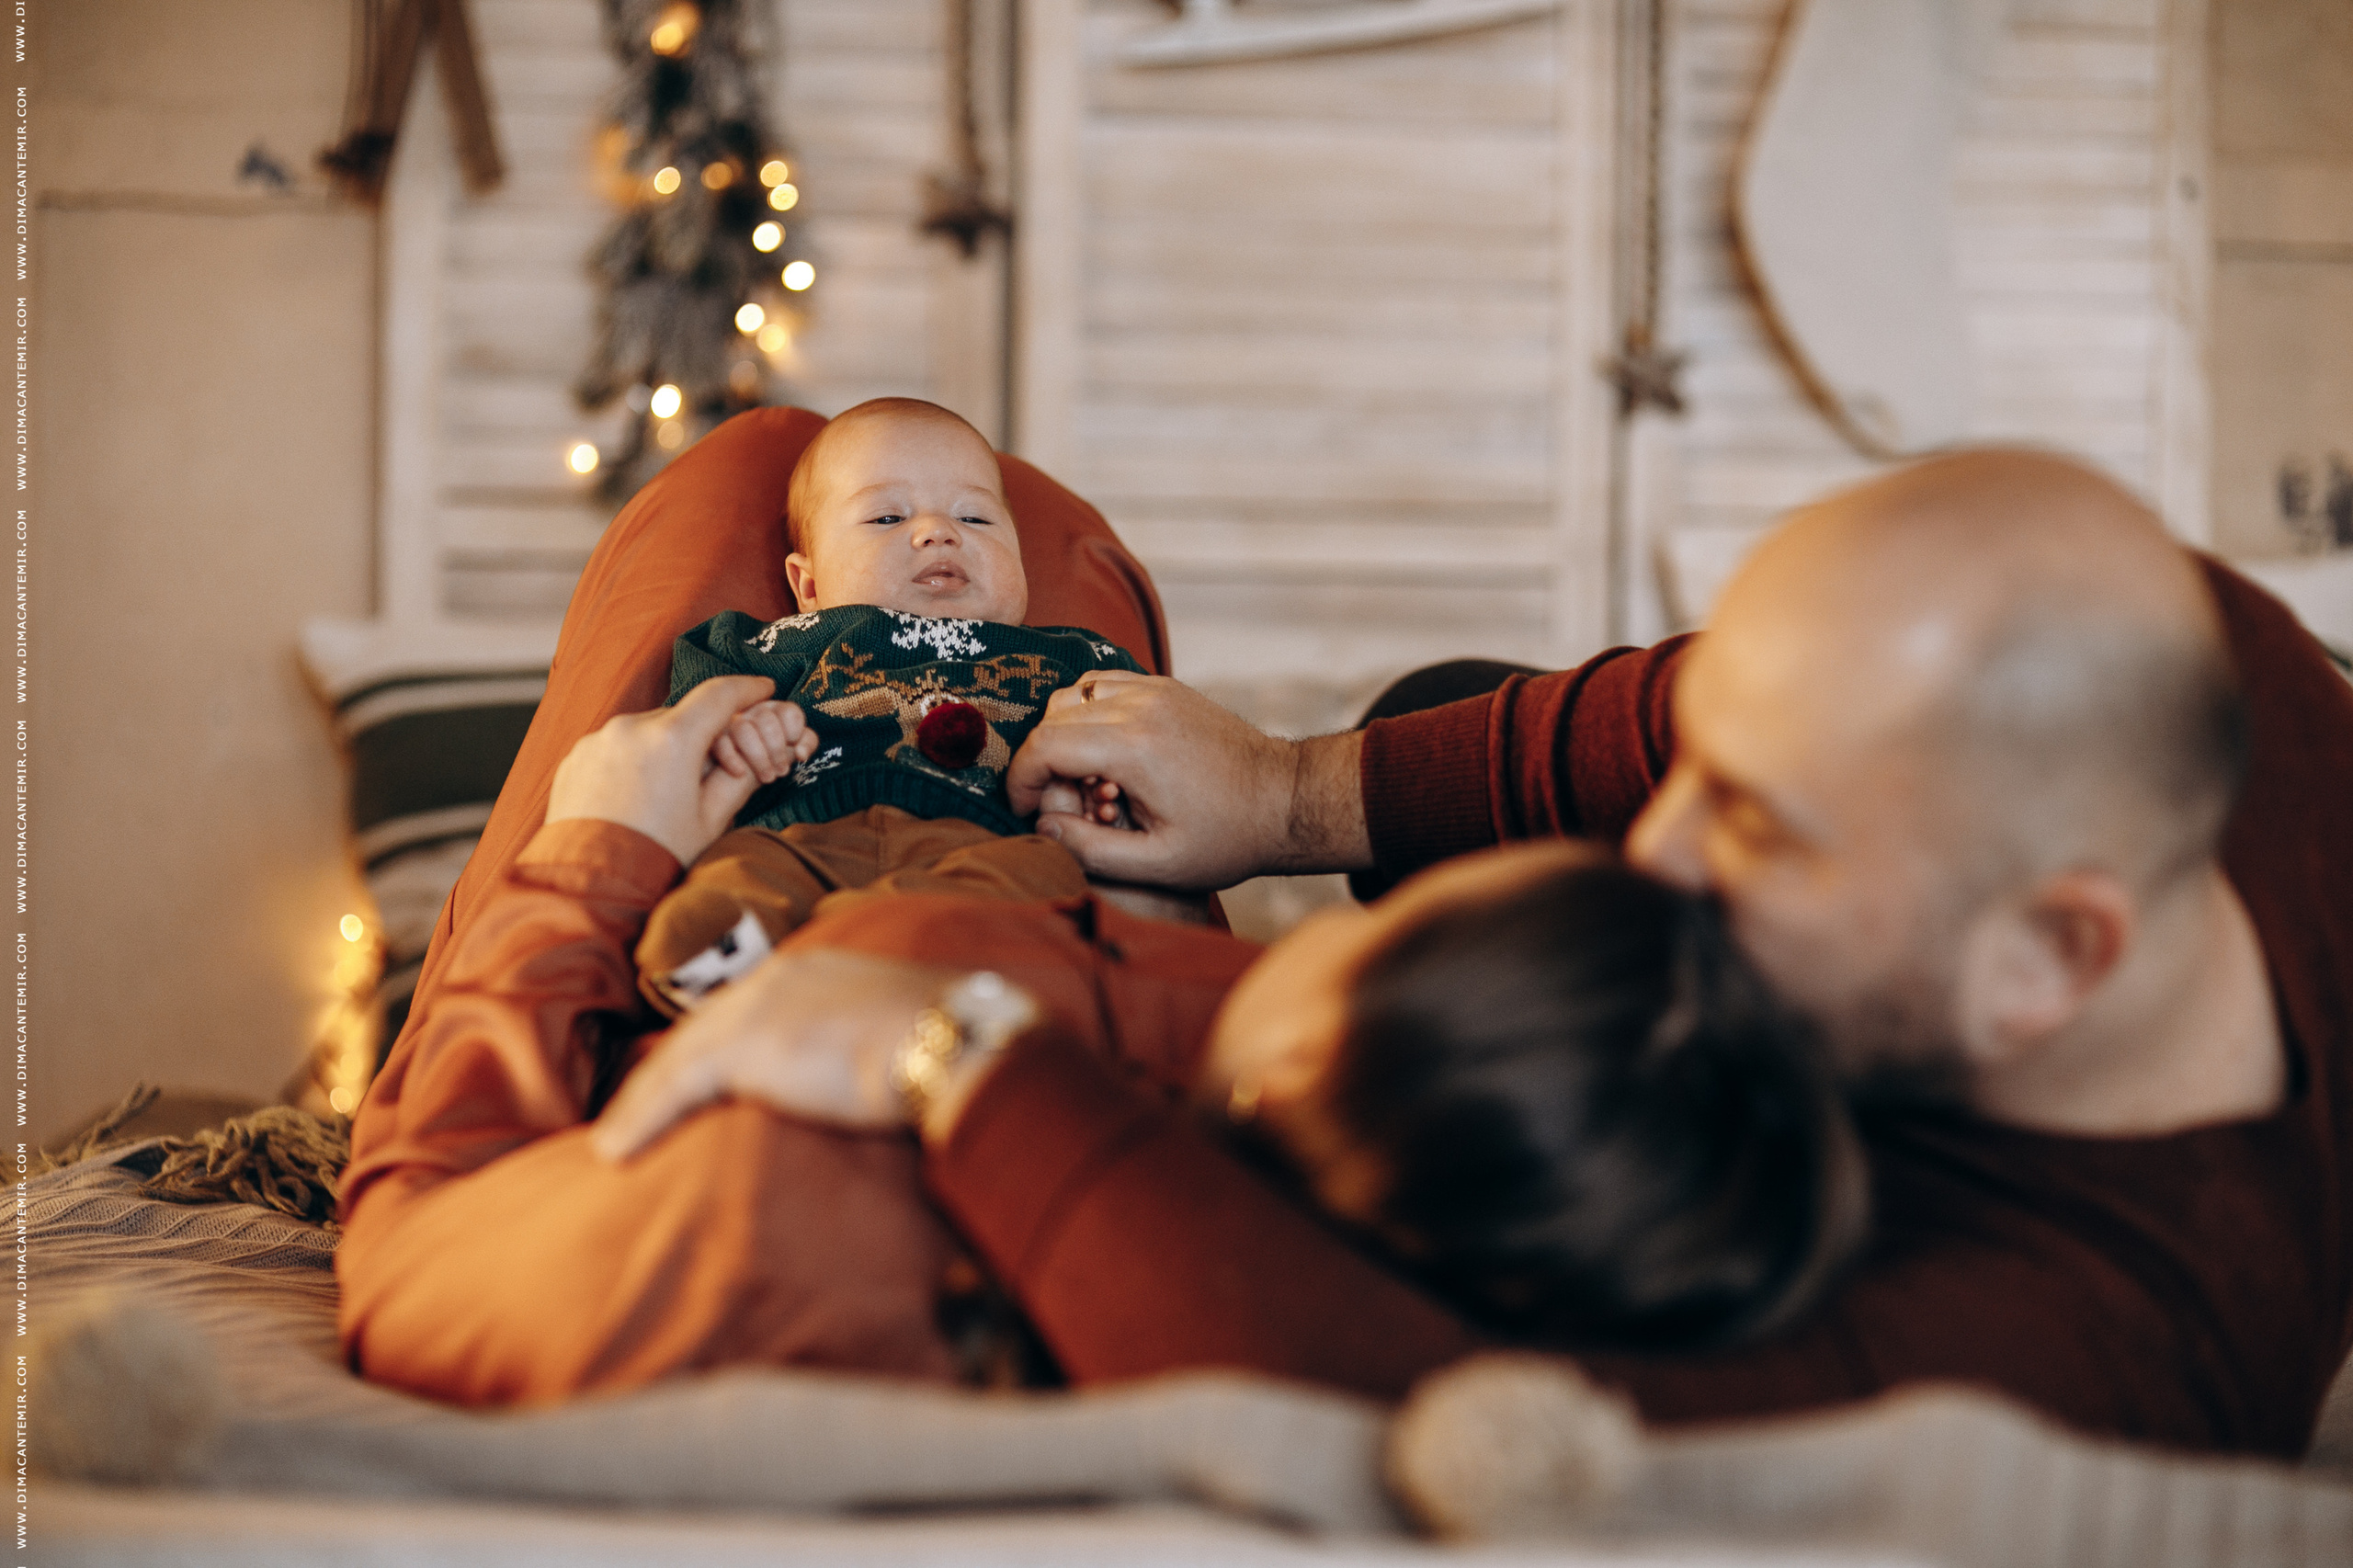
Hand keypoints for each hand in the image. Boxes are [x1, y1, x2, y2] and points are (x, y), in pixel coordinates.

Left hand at [545, 675, 776, 866]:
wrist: (592, 886)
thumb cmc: (656, 857)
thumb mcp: (712, 820)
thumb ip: (738, 779)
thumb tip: (751, 757)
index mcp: (673, 739)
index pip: (720, 695)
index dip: (747, 688)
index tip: (763, 688)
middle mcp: (631, 728)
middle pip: (682, 718)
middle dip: (700, 738)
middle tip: (713, 772)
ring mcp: (598, 741)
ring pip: (646, 732)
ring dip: (663, 751)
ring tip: (665, 796)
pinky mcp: (576, 758)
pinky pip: (615, 748)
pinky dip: (632, 763)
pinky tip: (636, 799)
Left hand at [592, 948, 953, 1160]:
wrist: (957, 1040)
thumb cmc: (955, 1046)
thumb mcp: (911, 1039)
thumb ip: (880, 1053)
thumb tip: (894, 1085)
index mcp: (822, 971)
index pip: (753, 1010)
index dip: (720, 1049)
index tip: (699, 1083)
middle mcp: (782, 978)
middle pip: (705, 1029)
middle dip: (670, 1069)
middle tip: (640, 1111)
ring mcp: (759, 1009)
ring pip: (678, 1058)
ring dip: (644, 1101)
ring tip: (618, 1140)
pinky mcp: (743, 1048)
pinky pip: (672, 1088)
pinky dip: (640, 1119)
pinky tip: (615, 1151)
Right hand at [712, 699, 819, 784]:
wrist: (730, 776)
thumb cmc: (766, 757)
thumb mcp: (790, 749)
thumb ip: (805, 744)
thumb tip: (800, 753)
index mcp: (774, 710)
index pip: (790, 711)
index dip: (795, 732)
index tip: (795, 750)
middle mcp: (752, 710)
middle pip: (767, 721)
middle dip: (777, 750)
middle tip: (781, 772)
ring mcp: (729, 722)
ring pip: (744, 730)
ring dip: (758, 757)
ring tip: (767, 777)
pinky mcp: (711, 737)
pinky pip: (720, 743)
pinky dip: (732, 759)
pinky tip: (741, 773)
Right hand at [1004, 672, 1372, 887]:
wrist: (1285, 799)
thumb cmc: (1228, 837)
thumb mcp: (1157, 863)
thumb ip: (1089, 850)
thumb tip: (1042, 827)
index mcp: (1134, 747)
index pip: (1043, 746)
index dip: (1020, 781)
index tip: (1025, 810)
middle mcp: (1140, 706)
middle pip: (1052, 717)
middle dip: (1045, 764)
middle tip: (1074, 807)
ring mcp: (1155, 689)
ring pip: (1073, 695)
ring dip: (1065, 736)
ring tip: (1095, 783)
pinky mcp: (1165, 687)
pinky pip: (1103, 686)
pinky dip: (1090, 716)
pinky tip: (1111, 758)